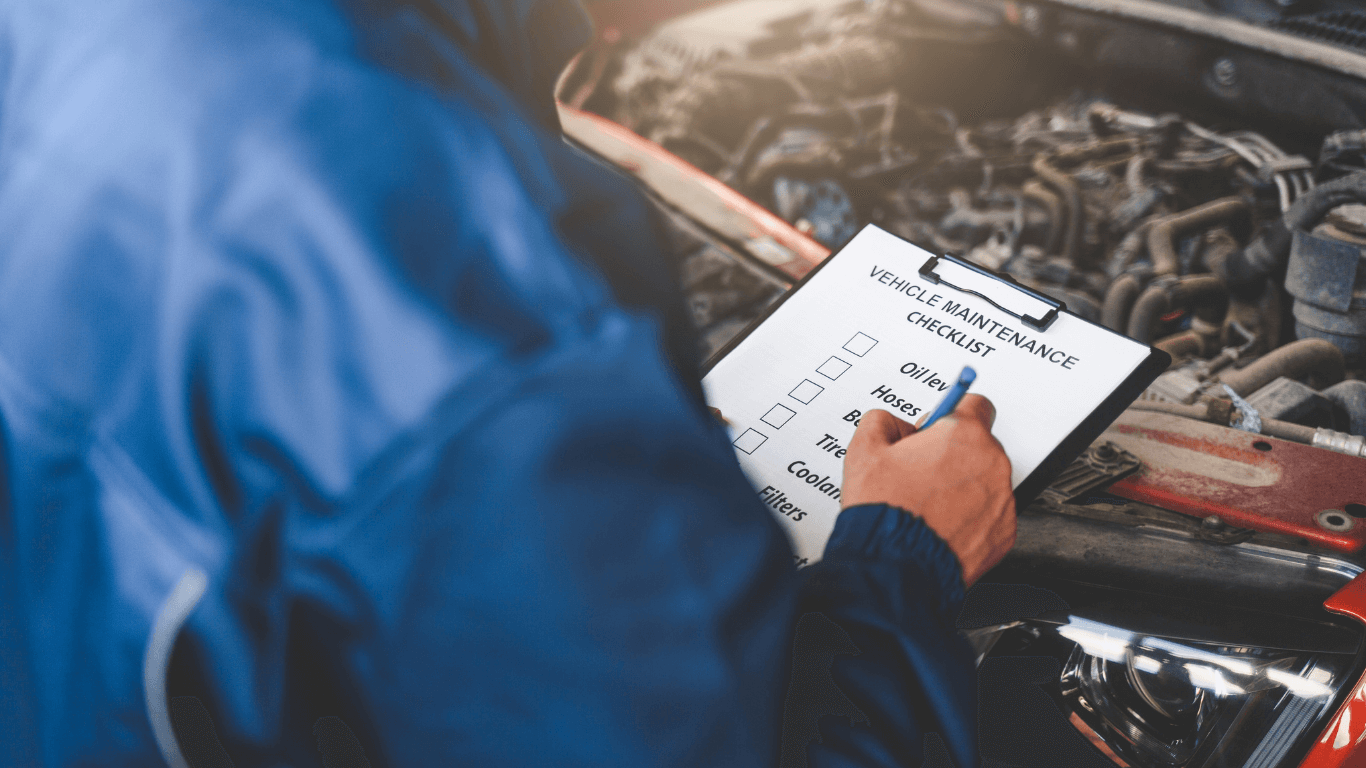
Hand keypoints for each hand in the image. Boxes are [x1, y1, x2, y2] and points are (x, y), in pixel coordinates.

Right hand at [841, 395, 1015, 585]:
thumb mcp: (864, 450)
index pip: (975, 404)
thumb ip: (882, 422)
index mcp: (963, 434)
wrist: (896, 566)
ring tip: (928, 507)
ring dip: (962, 488)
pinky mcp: (1004, 534)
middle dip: (953, 456)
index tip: (939, 427)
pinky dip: (970, 520)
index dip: (950, 415)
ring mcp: (1002, 502)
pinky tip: (940, 527)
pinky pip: (989, 517)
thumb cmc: (885, 510)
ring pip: (984, 483)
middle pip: (979, 447)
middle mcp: (992, 464)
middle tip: (921, 475)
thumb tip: (893, 425)